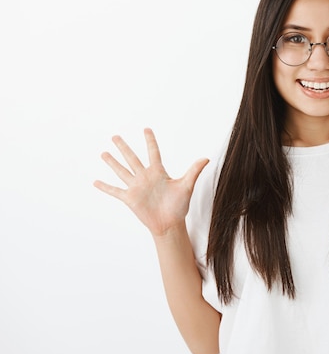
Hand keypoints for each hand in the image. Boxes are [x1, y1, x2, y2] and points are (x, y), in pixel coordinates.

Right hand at [93, 128, 208, 236]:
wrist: (170, 224)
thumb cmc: (179, 206)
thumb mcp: (186, 186)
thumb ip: (194, 171)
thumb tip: (206, 158)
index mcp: (158, 172)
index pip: (153, 153)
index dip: (150, 141)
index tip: (146, 129)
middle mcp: (145, 177)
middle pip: (132, 158)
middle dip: (124, 147)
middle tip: (115, 136)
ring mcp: (137, 187)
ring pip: (122, 171)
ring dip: (112, 162)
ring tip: (104, 153)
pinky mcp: (130, 199)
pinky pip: (115, 191)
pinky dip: (106, 187)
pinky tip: (96, 181)